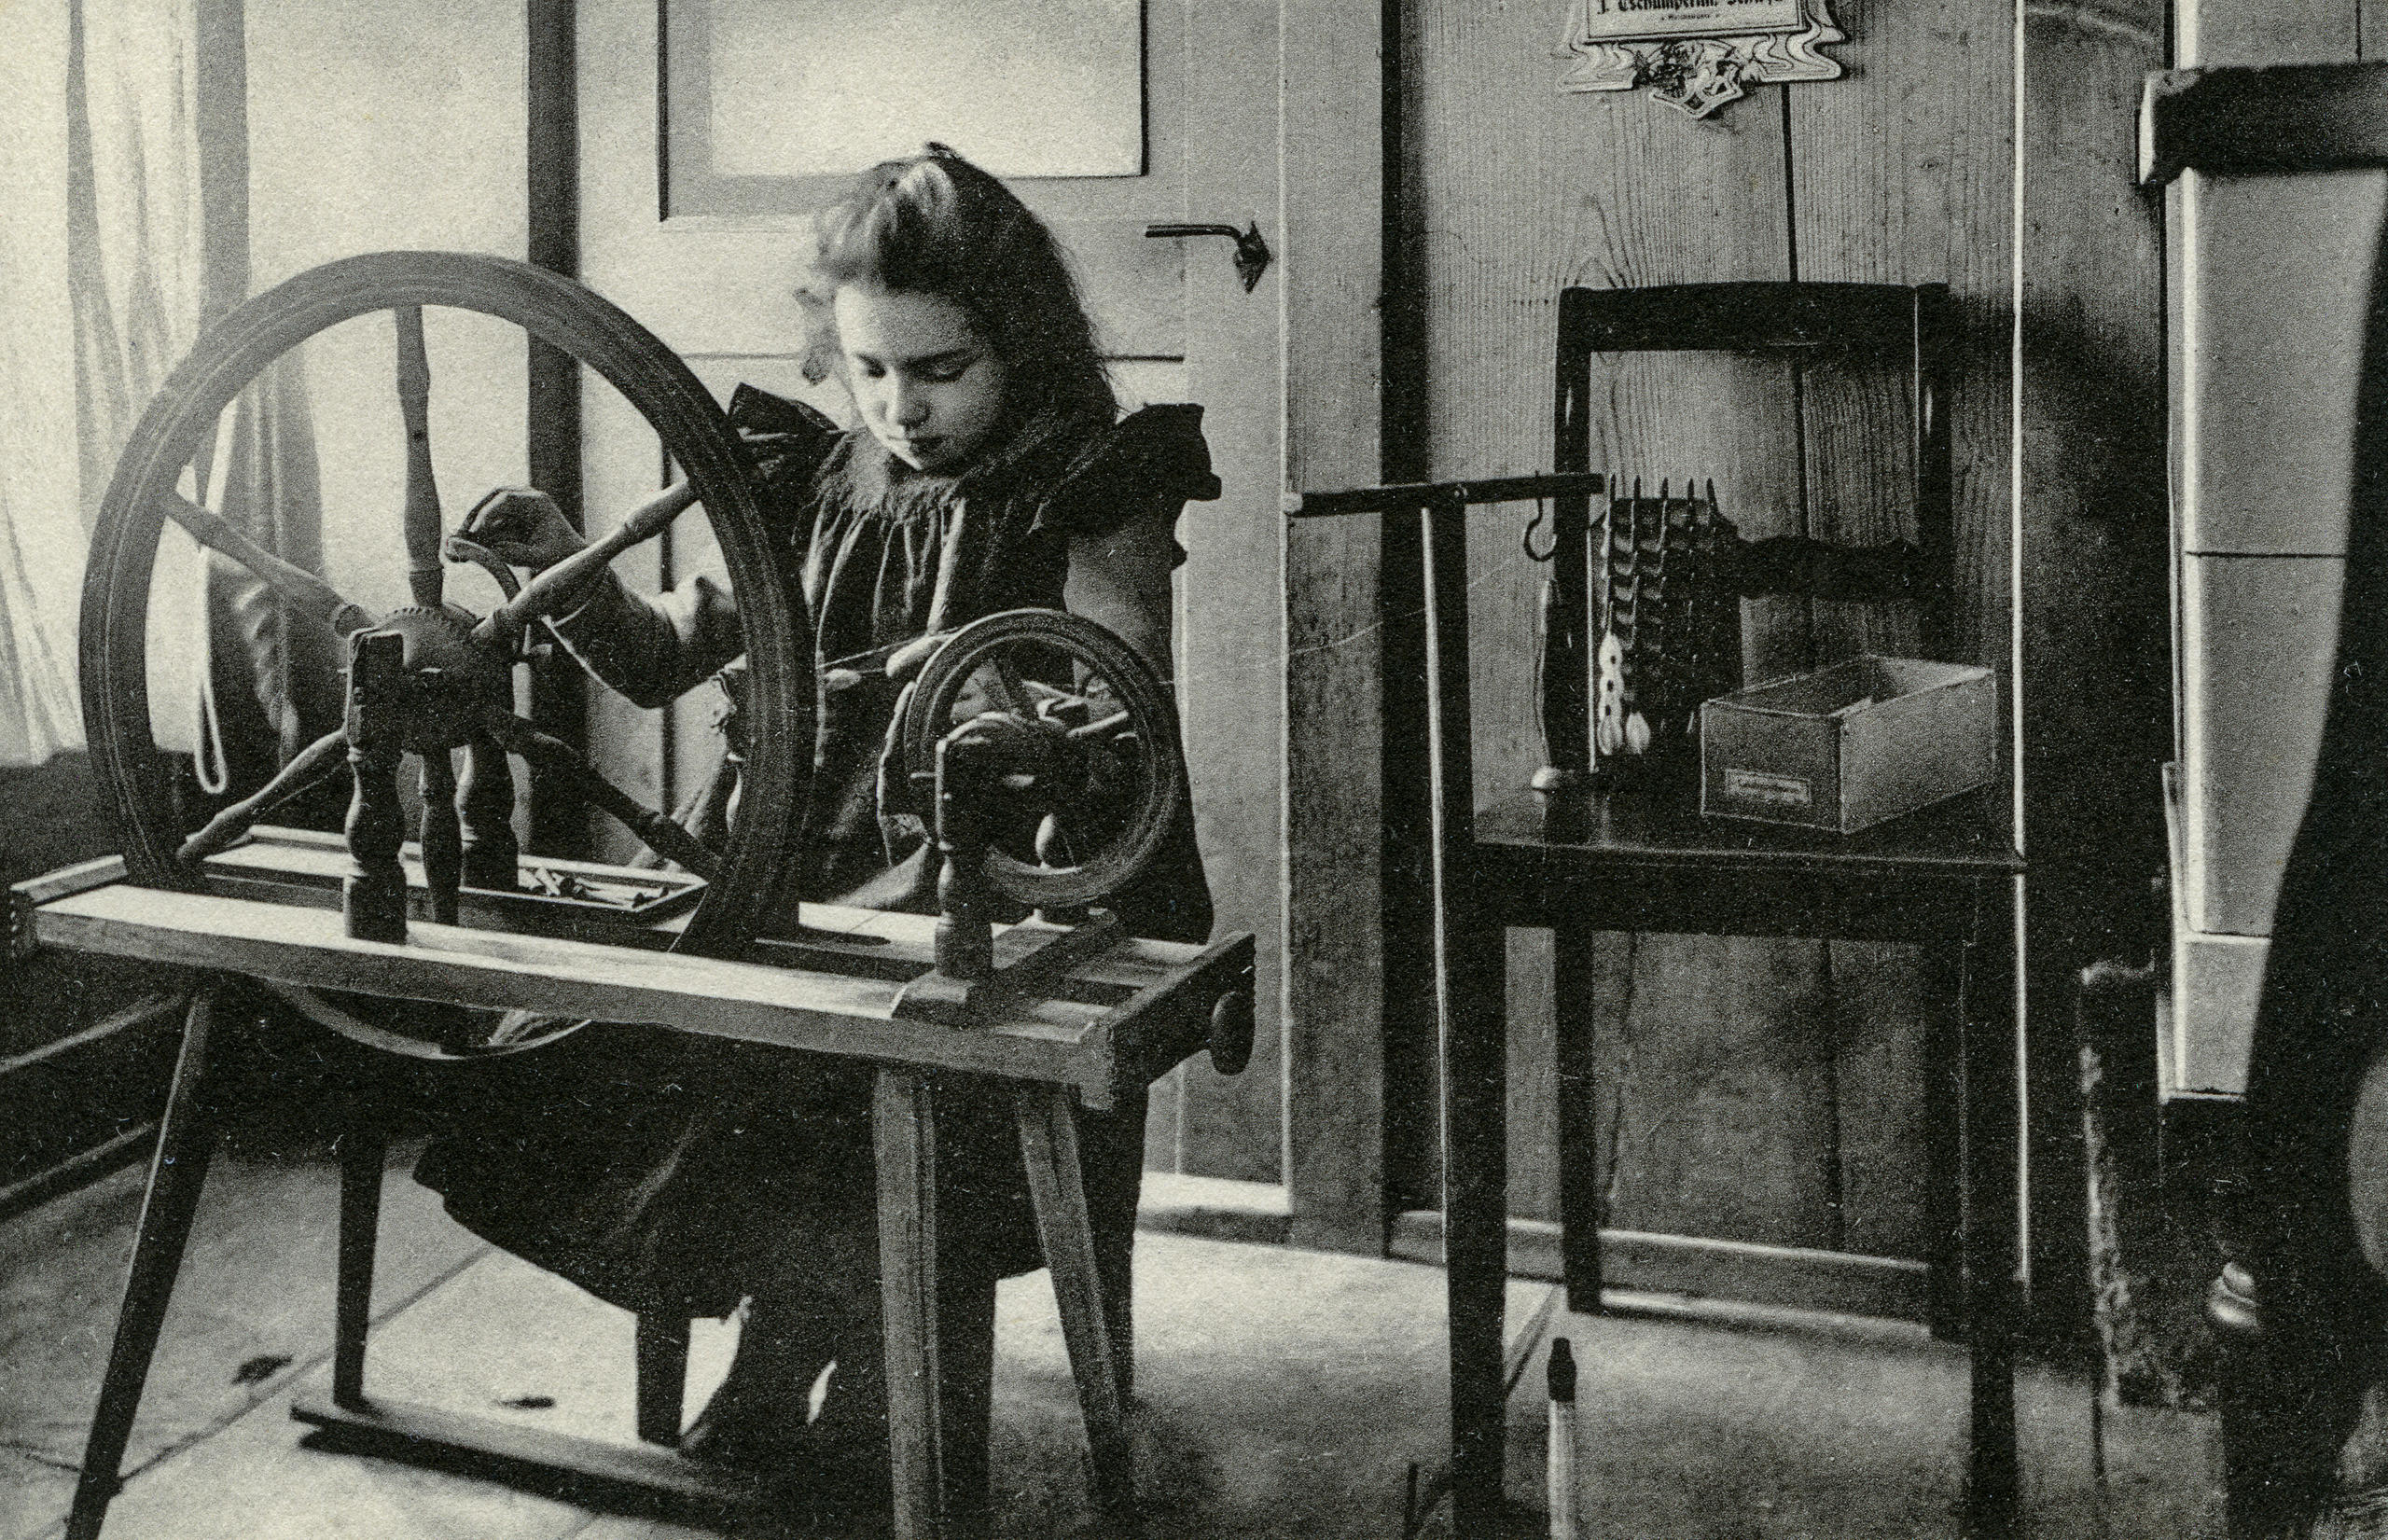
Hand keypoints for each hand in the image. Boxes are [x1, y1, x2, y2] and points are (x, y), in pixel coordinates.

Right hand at [461, 487, 585, 570]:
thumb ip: (520, 553)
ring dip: (473, 523)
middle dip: (475, 515)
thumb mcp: (542, 558)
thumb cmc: (560, 557)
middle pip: (493, 498)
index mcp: (538, 502)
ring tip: (460, 542)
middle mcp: (527, 498)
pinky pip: (490, 520)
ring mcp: (518, 505)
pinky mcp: (510, 516)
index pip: (506, 499)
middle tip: (461, 534)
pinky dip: (479, 531)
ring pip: (488, 507)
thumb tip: (496, 549)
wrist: (569, 558)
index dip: (487, 514)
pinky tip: (470, 545)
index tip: (475, 532)